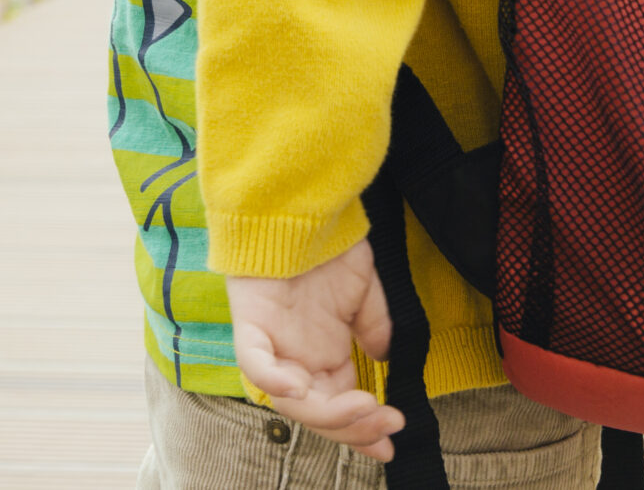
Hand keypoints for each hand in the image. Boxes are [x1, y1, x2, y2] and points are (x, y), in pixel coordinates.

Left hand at [226, 238, 404, 460]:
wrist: (303, 205)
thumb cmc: (330, 247)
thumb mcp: (364, 292)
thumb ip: (374, 328)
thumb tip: (388, 360)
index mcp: (322, 355)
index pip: (339, 406)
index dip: (363, 427)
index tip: (392, 438)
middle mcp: (295, 358)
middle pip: (317, 412)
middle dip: (353, 427)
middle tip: (387, 423)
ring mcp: (272, 344)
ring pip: (290, 399)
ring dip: (327, 412)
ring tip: (364, 407)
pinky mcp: (250, 324)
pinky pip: (255, 362)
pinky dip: (274, 380)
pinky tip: (298, 388)